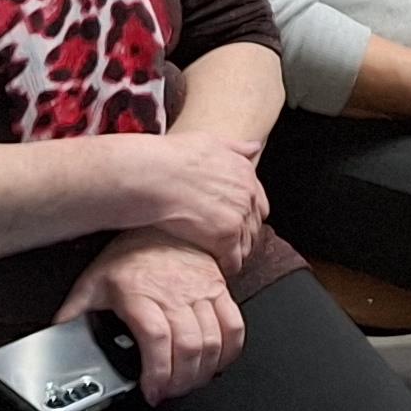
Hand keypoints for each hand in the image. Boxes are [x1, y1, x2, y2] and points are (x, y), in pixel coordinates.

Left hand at [61, 231, 244, 401]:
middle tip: (169, 393)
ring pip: (214, 340)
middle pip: (189, 347)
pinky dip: (230, 351)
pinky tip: (216, 362)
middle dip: (181, 382)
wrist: (161, 222)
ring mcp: (201, 291)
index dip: (158, 372)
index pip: (157, 339)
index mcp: (141, 295)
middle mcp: (174, 294)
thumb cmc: (129, 252)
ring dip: (204, 372)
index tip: (152, 391)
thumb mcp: (93, 282)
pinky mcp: (220, 289)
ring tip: (189, 383)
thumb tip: (56, 338)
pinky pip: (235, 325)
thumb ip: (74, 313)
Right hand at [106, 132, 267, 265]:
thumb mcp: (208, 142)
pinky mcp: (225, 236)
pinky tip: (214, 268)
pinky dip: (226, 266)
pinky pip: (233, 260)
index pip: (258, 203)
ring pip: (246, 244)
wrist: (152, 174)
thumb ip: (234, 147)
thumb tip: (256, 147)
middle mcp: (247, 194)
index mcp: (245, 173)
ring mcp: (238, 215)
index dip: (245, 216)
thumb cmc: (171, 157)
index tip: (232, 223)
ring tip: (218, 258)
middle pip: (254, 225)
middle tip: (224, 245)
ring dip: (235, 252)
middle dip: (242, 235)